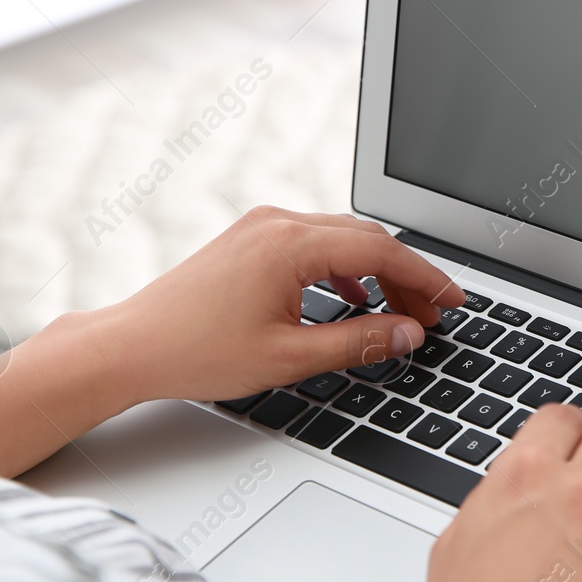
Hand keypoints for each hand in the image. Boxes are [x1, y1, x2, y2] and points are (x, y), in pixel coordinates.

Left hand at [0, 207, 464, 478]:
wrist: (129, 346)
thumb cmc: (195, 352)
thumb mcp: (288, 357)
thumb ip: (358, 341)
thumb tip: (407, 333)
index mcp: (290, 244)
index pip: (381, 250)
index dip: (425, 277)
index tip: (453, 301)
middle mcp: (278, 224)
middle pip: (366, 239)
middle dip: (406, 278)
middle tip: (433, 316)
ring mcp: (261, 227)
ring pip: (341, 239)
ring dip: (376, 273)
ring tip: (398, 315)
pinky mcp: (249, 239)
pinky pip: (314, 244)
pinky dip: (343, 269)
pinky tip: (350, 302)